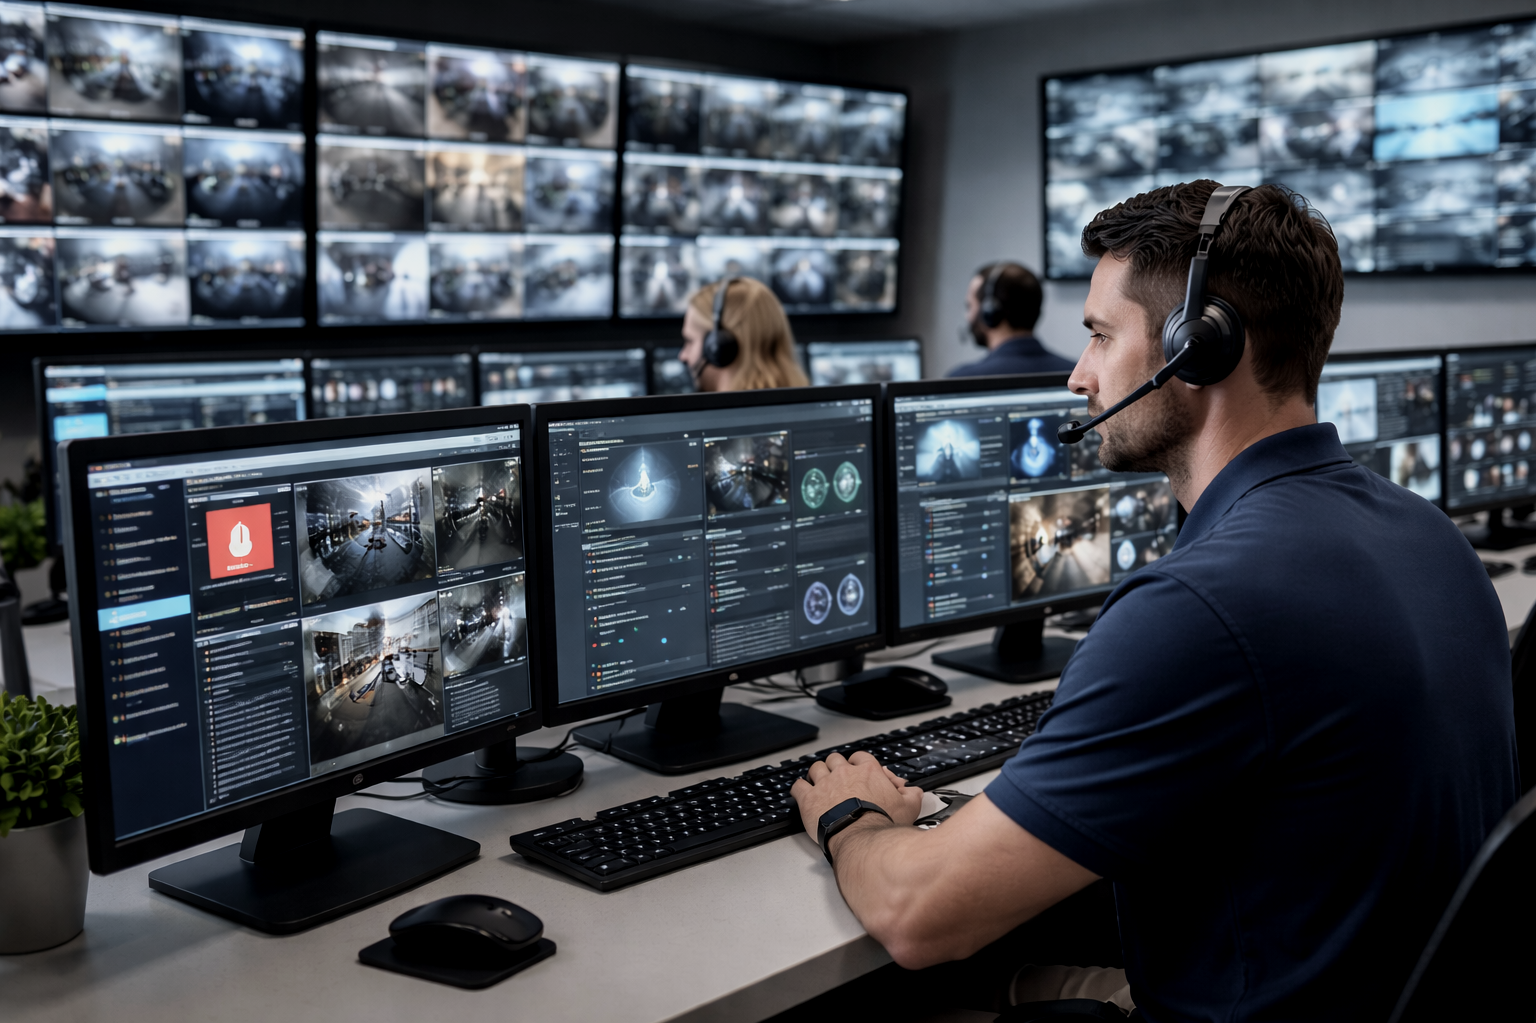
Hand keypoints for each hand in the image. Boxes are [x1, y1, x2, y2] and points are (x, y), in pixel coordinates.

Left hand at [790, 751, 923, 841]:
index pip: (860, 757)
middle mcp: (844, 772)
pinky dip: (799, 788)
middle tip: (838, 777)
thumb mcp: (908, 807)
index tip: (858, 771)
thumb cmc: (883, 824)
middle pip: (835, 759)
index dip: (858, 763)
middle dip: (836, 766)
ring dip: (817, 774)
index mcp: (867, 771)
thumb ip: (912, 795)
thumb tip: (914, 791)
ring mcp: (825, 783)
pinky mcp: (809, 798)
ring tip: (819, 783)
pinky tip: (801, 792)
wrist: (861, 838)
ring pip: (816, 768)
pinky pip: (798, 786)